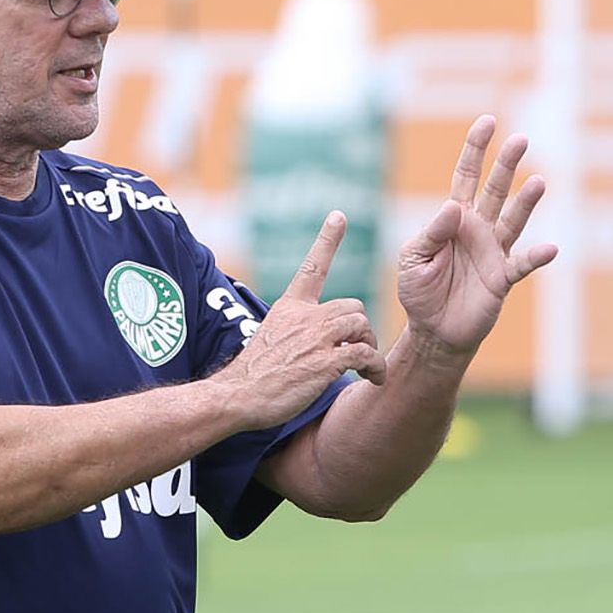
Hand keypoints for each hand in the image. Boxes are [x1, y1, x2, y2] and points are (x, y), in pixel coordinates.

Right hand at [220, 212, 386, 430]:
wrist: (237, 396)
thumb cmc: (255, 375)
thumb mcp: (272, 337)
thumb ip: (297, 329)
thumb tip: (322, 338)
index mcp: (290, 307)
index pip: (312, 267)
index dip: (327, 240)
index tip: (338, 215)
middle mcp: (304, 316)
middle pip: (353, 306)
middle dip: (361, 329)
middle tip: (360, 351)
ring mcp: (315, 338)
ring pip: (361, 325)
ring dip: (370, 346)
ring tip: (366, 367)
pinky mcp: (325, 361)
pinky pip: (365, 354)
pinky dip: (375, 367)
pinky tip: (373, 379)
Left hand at [396, 116, 557, 353]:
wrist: (433, 331)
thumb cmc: (420, 290)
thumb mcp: (413, 257)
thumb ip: (432, 231)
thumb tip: (454, 207)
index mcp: (454, 218)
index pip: (466, 176)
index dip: (475, 149)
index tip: (487, 122)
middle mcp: (478, 229)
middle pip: (495, 190)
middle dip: (506, 164)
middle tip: (520, 139)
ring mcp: (494, 252)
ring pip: (513, 220)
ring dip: (526, 202)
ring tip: (538, 182)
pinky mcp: (503, 278)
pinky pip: (522, 264)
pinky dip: (537, 257)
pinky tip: (550, 248)